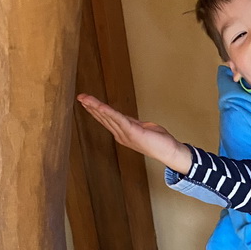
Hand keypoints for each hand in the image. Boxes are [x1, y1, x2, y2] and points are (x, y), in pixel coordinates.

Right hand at [77, 93, 191, 172]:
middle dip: (91, 107)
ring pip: (107, 117)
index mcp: (123, 134)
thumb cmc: (160, 141)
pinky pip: (118, 119)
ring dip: (95, 107)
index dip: (96, 110)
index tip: (86, 101)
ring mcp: (126, 134)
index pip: (107, 119)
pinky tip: (99, 106)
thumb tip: (126, 119)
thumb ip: (133, 123)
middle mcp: (121, 135)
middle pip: (103, 118)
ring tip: (84, 99)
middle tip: (80, 97)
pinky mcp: (133, 132)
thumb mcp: (144, 128)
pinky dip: (108, 112)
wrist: (170, 152)